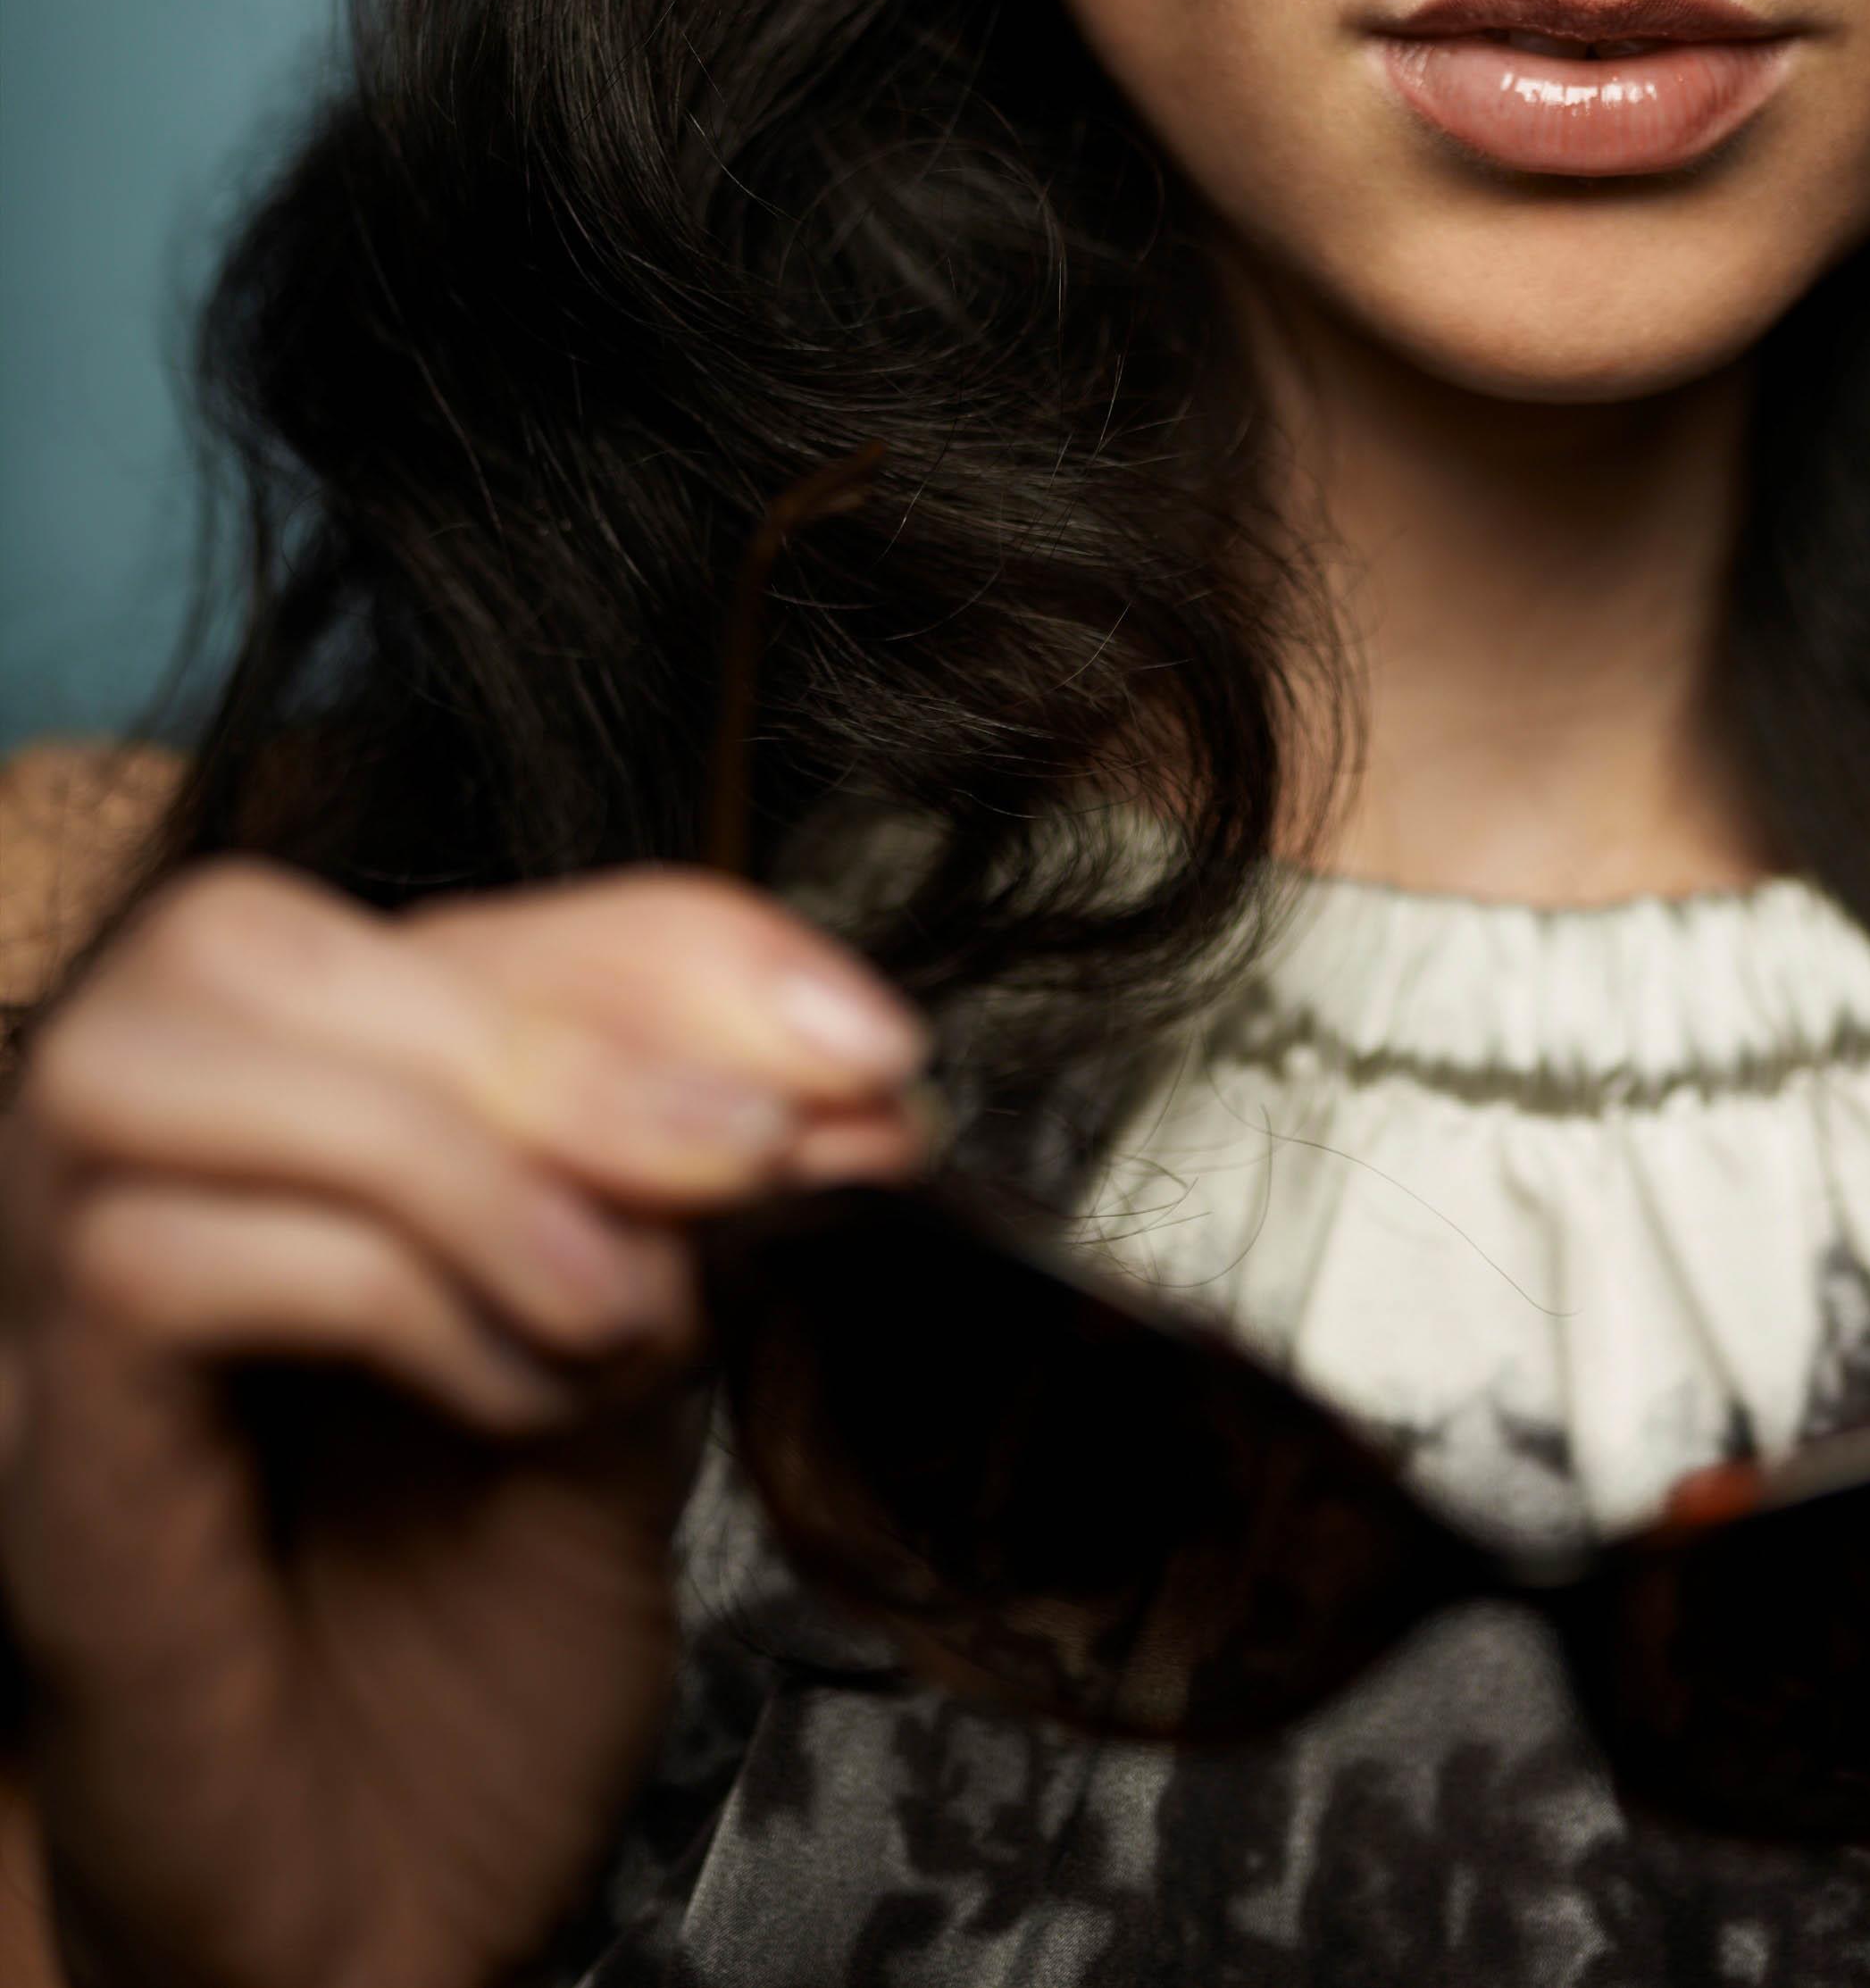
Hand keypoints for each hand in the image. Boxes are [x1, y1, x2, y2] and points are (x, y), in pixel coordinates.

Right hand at [0, 858, 929, 1987]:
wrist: (374, 1947)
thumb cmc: (468, 1692)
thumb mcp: (630, 1379)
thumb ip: (681, 1205)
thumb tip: (829, 1058)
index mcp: (291, 1123)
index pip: (442, 915)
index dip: (660, 945)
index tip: (857, 1043)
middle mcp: (142, 1179)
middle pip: (251, 936)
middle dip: (550, 1020)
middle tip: (756, 1154)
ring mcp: (47, 1304)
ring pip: (165, 1060)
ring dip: (460, 1148)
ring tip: (632, 1305)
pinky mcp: (36, 1451)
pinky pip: (154, 1262)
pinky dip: (382, 1292)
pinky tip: (516, 1402)